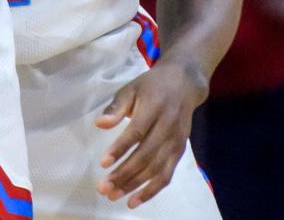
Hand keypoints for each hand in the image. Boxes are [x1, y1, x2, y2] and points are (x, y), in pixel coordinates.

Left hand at [95, 60, 203, 207]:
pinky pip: (166, 176)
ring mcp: (176, 141)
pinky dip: (151, 190)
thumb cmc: (151, 86)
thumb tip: (99, 124)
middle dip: (124, 174)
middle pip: (146, 155)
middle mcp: (168, 126)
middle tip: (104, 188)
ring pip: (156, 169)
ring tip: (114, 195)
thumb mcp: (131, 88)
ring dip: (134, 185)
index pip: (137, 132)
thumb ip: (116, 107)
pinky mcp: (180, 151)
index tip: (103, 163)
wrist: (183, 83)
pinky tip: (134, 200)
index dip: (120, 149)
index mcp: (154, 106)